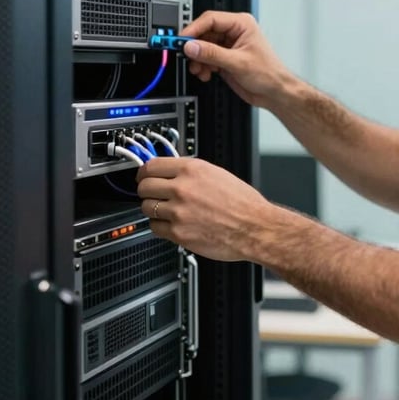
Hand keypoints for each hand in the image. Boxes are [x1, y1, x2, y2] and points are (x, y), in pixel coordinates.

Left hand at [137, 156, 267, 261]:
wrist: (255, 227)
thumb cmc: (243, 203)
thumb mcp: (217, 174)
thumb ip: (191, 173)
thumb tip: (172, 173)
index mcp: (192, 170)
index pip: (151, 166)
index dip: (144, 173)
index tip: (143, 176)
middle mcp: (182, 189)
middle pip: (144, 187)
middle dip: (146, 191)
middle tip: (153, 194)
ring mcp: (178, 212)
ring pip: (146, 208)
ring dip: (154, 209)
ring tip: (166, 211)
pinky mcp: (178, 233)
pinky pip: (155, 228)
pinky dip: (161, 227)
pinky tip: (173, 224)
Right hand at [179, 10, 292, 108]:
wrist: (275, 93)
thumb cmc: (269, 74)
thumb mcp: (238, 62)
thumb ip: (212, 54)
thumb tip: (192, 46)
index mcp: (241, 24)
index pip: (211, 19)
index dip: (194, 29)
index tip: (182, 40)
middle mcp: (234, 32)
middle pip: (204, 33)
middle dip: (194, 46)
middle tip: (185, 55)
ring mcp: (228, 46)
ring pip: (202, 46)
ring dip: (197, 59)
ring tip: (198, 69)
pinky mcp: (224, 58)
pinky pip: (206, 58)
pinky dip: (202, 66)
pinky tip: (206, 73)